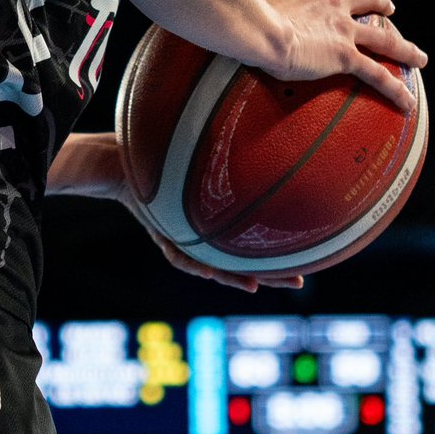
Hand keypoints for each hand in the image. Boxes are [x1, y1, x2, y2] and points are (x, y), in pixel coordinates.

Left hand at [116, 174, 303, 293]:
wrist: (127, 162)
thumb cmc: (170, 157)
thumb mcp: (210, 159)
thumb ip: (239, 161)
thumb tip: (278, 146)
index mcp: (222, 224)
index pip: (256, 245)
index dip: (280, 255)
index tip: (307, 262)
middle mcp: (207, 236)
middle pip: (242, 262)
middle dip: (269, 274)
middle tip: (298, 282)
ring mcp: (187, 239)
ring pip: (213, 266)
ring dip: (233, 278)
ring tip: (254, 287)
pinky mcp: (162, 235)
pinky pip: (178, 256)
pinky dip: (193, 265)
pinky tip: (209, 273)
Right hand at [257, 0, 427, 112]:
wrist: (256, 28)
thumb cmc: (242, 15)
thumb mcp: (243, 1)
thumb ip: (241, 5)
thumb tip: (217, 11)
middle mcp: (331, 5)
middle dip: (379, 2)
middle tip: (388, 9)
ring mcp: (342, 30)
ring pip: (383, 37)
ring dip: (403, 47)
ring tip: (418, 57)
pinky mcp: (345, 56)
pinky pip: (377, 74)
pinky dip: (395, 88)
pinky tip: (408, 102)